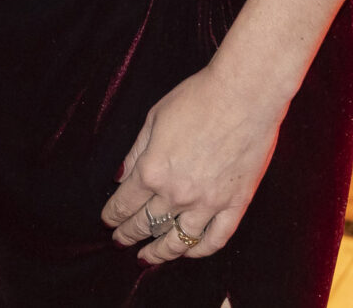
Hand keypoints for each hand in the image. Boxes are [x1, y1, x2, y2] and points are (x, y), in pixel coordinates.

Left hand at [100, 64, 288, 264]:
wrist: (244, 96)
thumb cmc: (198, 98)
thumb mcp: (154, 118)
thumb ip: (136, 151)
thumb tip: (120, 176)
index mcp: (153, 171)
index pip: (125, 204)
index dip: (112, 216)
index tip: (108, 220)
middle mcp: (177, 193)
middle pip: (146, 224)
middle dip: (128, 234)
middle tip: (120, 240)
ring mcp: (208, 203)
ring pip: (178, 241)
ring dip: (159, 252)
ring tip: (148, 257)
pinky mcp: (235, 205)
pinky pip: (215, 239)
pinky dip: (198, 250)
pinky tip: (188, 252)